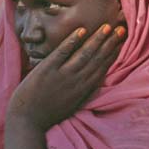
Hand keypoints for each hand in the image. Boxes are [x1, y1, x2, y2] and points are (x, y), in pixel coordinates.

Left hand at [7, 24, 125, 130]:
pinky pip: (62, 52)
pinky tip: (81, 31)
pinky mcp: (47, 70)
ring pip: (84, 54)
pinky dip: (72, 41)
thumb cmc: (48, 113)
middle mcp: (76, 81)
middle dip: (110, 43)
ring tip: (107, 27)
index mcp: (83, 90)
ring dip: (96, 40)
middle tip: (121, 29)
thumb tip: (95, 80)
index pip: (102, 68)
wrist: (27, 121)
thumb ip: (83, 92)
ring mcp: (62, 75)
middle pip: (97, 59)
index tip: (121, 42)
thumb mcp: (72, 105)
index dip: (113, 54)